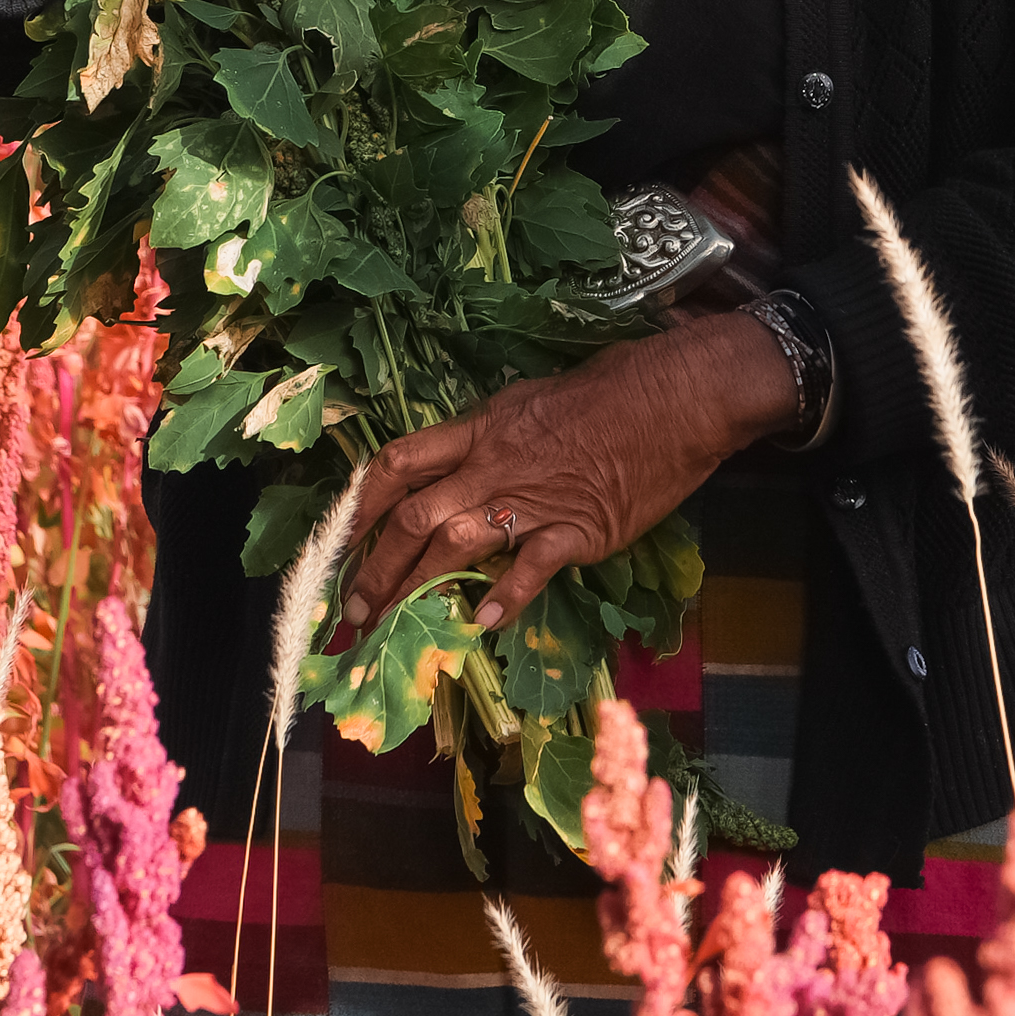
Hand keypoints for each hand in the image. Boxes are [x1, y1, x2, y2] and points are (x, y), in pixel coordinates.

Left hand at [340, 315, 798, 631]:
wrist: (676, 395)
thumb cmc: (612, 389)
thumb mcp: (533, 402)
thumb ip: (494, 437)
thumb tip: (465, 465)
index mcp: (481, 428)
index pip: (400, 462)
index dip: (360, 504)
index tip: (338, 540)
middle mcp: (493, 465)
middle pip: (412, 516)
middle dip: (373, 567)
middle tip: (350, 611)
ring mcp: (534, 499)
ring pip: (453, 545)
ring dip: (413, 590)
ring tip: (388, 626)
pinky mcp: (578, 528)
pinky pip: (530, 568)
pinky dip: (504, 597)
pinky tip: (483, 624)